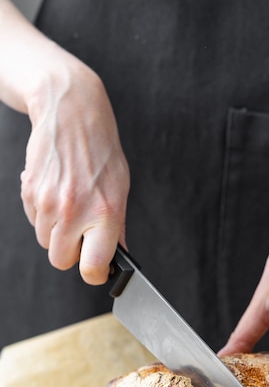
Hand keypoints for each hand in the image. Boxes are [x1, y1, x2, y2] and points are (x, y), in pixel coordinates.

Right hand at [20, 55, 129, 283]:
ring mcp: (48, 202)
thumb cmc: (100, 151)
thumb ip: (117, 226)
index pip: (92, 266)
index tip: (97, 270)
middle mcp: (74, 211)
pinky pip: (34, 221)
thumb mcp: (120, 189)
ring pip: (46, 242)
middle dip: (70, 253)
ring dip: (56, 232)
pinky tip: (56, 193)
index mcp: (104, 212)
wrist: (71, 113)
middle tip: (82, 235)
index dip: (94, 274)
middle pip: (61, 260)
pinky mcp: (30, 192)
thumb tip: (118, 255)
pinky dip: (44, 215)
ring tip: (70, 205)